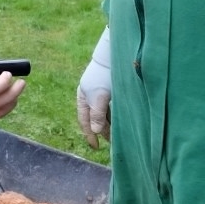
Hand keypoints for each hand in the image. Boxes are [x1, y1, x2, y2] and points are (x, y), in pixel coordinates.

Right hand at [76, 26, 111, 148]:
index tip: (96, 148)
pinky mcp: (110, 91)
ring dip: (109, 125)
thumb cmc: (104, 76)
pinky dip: (114, 116)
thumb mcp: (100, 97)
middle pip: (95, 119)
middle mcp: (89, 97)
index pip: (84, 121)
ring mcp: (99, 94)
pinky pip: (110, 108)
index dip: (89, 135)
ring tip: (118, 135)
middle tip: (112, 144)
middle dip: (102, 131)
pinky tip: (121, 120)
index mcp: (83, 98)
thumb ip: (97, 114)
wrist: (113, 56)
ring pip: (104, 114)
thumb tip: (95, 131)